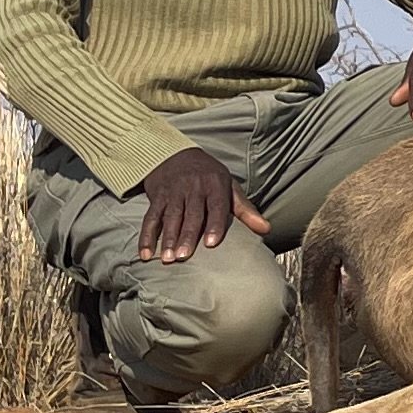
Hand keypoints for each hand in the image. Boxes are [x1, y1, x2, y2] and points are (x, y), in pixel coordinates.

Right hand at [136, 146, 266, 261]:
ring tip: (167, 258)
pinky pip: (150, 217)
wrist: (174, 153)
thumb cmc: (208, 176)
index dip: (214, 225)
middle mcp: (193, 187)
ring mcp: (173, 191)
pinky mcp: (157, 196)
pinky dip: (146, 236)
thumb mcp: (228, 187)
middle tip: (184, 257)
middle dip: (187, 236)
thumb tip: (266, 229)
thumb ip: (245, 210)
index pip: (216, 207)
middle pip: (191, 215)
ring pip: (170, 217)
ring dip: (167, 238)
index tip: (212, 244)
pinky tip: (145, 254)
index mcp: (215, 185)